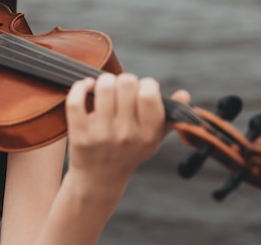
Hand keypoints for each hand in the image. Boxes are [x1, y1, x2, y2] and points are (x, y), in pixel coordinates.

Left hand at [64, 73, 189, 186]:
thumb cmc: (129, 152)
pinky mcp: (80, 135)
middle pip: (126, 83)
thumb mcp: (153, 139)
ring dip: (104, 80)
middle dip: (124, 80)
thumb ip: (169, 117)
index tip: (141, 89)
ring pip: (103, 87)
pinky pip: (76, 101)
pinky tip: (86, 87)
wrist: (99, 180)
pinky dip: (80, 87)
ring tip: (105, 87)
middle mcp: (126, 135)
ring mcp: (102, 135)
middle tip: (121, 88)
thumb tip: (184, 94)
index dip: (145, 84)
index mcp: (148, 134)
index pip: (149, 95)